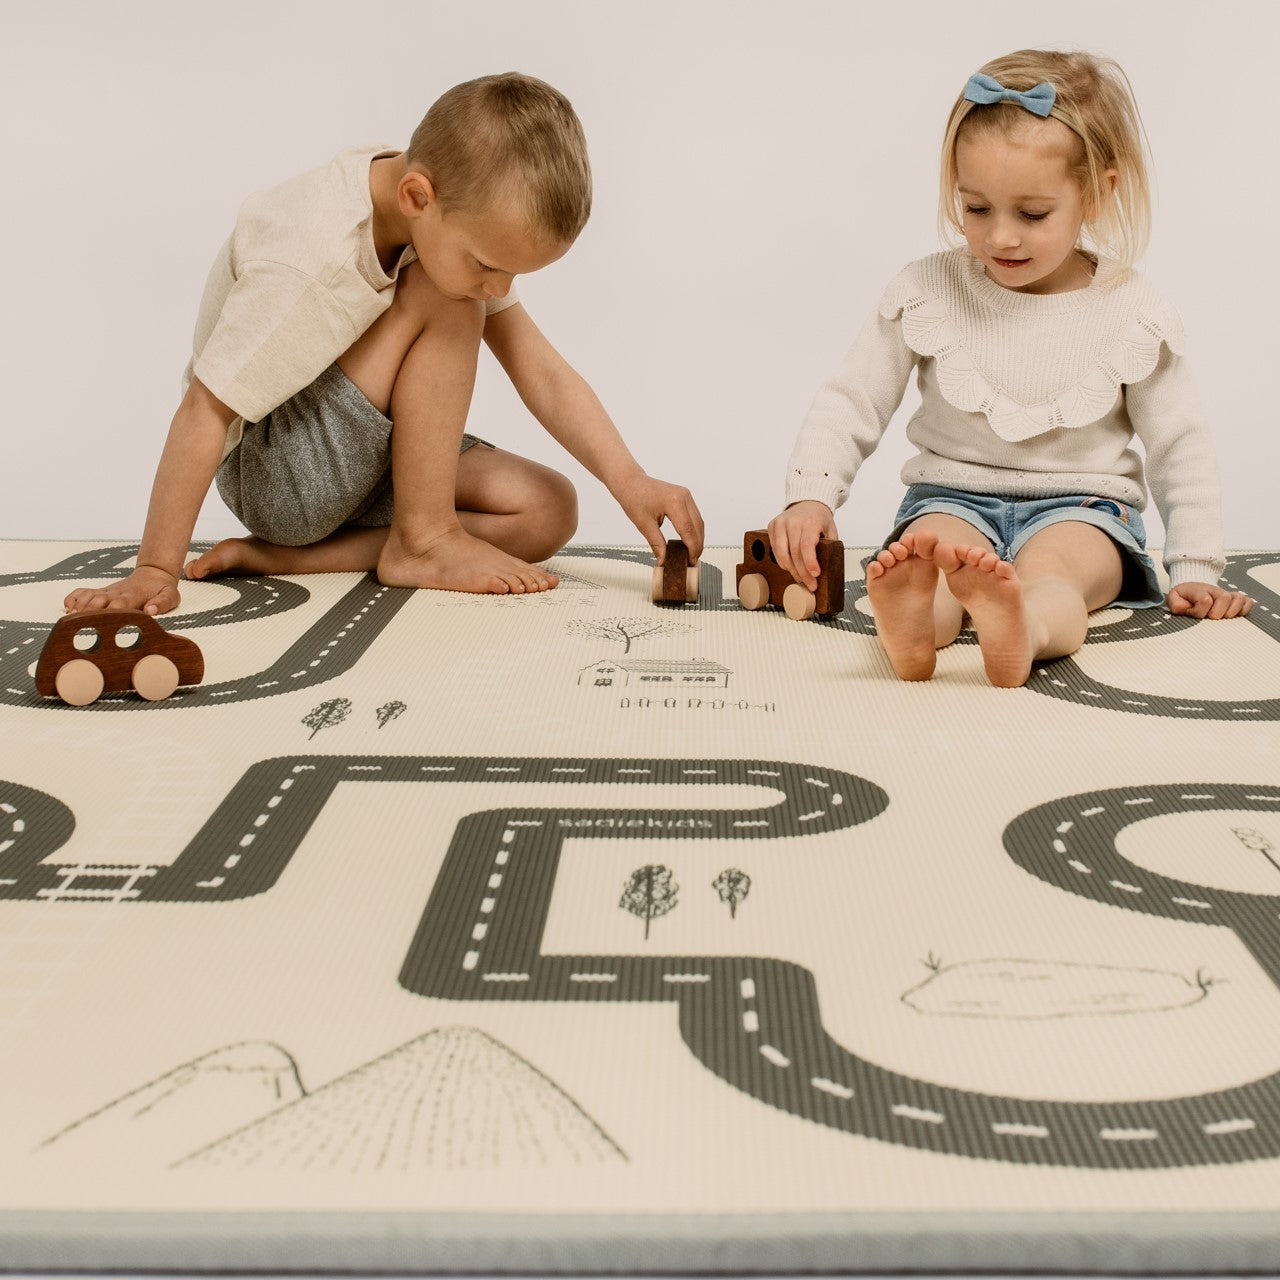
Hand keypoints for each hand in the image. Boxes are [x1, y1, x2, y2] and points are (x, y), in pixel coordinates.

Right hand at [64, 565, 180, 616]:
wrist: (154, 573)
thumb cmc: (161, 588)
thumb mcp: (170, 596)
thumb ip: (161, 603)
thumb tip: (150, 610)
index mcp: (133, 596)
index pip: (119, 604)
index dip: (111, 613)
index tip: (104, 623)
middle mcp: (117, 593)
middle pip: (99, 600)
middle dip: (90, 611)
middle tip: (80, 623)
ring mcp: (108, 591)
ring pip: (89, 596)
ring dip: (79, 606)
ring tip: (71, 619)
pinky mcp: (102, 590)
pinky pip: (83, 591)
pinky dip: (73, 598)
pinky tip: (68, 608)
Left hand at [613, 472, 703, 563]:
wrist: (630, 482)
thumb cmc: (634, 498)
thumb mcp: (644, 524)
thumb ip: (656, 543)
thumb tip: (663, 560)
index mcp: (673, 502)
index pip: (688, 530)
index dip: (691, 548)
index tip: (690, 561)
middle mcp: (684, 496)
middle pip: (697, 526)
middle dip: (697, 545)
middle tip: (692, 561)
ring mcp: (686, 495)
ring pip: (699, 521)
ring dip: (697, 538)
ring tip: (692, 553)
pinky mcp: (685, 496)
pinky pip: (694, 516)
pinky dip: (694, 529)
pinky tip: (690, 540)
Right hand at [767, 501, 837, 590]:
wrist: (808, 502)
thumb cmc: (818, 518)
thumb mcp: (830, 530)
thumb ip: (830, 546)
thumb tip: (828, 568)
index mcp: (810, 522)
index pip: (807, 545)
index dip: (810, 562)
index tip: (815, 574)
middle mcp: (793, 521)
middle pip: (794, 553)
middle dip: (802, 572)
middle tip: (810, 584)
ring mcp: (780, 523)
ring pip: (782, 553)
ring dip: (791, 570)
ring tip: (800, 578)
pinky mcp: (772, 526)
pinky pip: (775, 550)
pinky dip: (782, 561)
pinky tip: (790, 567)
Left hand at [1166, 581, 1253, 619]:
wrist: (1193, 589)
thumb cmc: (1185, 597)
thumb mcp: (1174, 599)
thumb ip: (1175, 604)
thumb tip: (1184, 608)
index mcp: (1200, 590)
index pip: (1205, 601)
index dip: (1198, 612)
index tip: (1192, 613)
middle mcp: (1217, 591)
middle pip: (1224, 599)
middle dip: (1215, 613)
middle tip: (1208, 617)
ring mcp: (1229, 595)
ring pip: (1238, 600)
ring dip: (1230, 612)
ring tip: (1220, 617)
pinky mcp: (1238, 600)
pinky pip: (1248, 603)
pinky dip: (1244, 610)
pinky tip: (1234, 615)